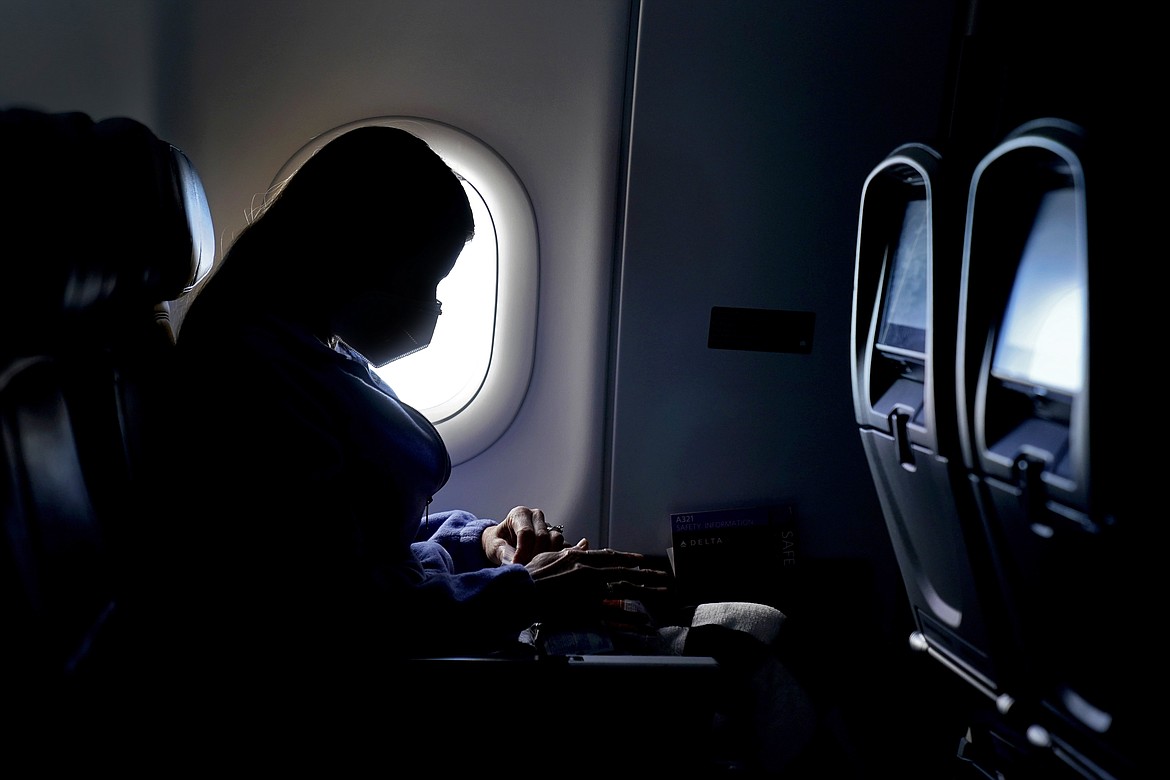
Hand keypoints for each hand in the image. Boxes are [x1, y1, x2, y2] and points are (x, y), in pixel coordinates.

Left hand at [481, 505, 573, 565]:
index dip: (522, 551)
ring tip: (535, 568)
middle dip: (534, 556)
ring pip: (556, 540)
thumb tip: (512, 562)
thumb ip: (501, 552)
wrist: (504, 541)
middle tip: (526, 569)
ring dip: (547, 556)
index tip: (517, 565)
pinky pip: (563, 545)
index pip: (526, 532)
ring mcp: (548, 525)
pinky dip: (556, 557)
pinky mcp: (556, 536)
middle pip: (542, 536)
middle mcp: (536, 516)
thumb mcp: (493, 546)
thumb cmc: (497, 542)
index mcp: (519, 514)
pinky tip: (547, 566)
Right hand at [524, 543, 673, 620]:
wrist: (520, 593)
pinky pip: (614, 616)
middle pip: (625, 573)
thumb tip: (585, 543)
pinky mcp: (587, 611)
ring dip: (648, 591)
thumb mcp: (549, 555)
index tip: (642, 560)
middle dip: (647, 575)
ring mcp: (590, 592)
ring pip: (625, 591)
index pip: (610, 557)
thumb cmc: (530, 575)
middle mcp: (590, 573)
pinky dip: (631, 620)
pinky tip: (645, 624)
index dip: (628, 559)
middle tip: (665, 576)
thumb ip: (570, 551)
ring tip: (664, 592)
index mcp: (581, 558)